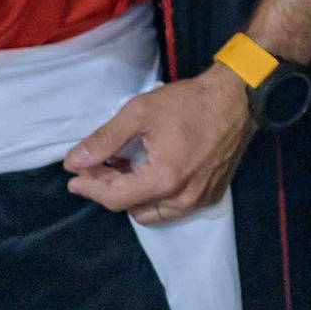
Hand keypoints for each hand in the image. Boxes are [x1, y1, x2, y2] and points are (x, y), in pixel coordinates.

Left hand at [63, 65, 253, 222]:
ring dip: (132, 195)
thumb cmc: (189, 102)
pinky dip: (155, 196)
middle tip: (96, 167)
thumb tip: (73, 161)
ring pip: (152, 212)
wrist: (237, 97)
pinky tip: (150, 172)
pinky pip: (173, 207)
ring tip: (123, 169)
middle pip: (131, 207)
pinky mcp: (211, 196)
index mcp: (163, 180)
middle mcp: (182, 199)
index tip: (72, 176)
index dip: (89, 188)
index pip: (114, 198)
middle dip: (108, 189)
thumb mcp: (140, 112)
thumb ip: (104, 140)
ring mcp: (200, 200)